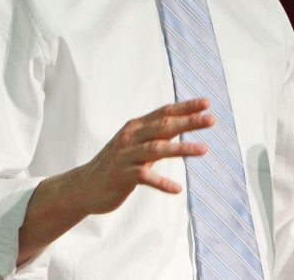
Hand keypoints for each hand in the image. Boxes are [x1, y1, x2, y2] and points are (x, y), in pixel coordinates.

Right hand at [76, 98, 214, 213]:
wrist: (83, 187)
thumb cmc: (116, 163)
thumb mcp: (136, 143)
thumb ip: (156, 134)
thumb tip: (184, 123)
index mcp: (136, 127)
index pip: (164, 112)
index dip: (185, 107)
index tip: (206, 103)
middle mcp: (131, 137)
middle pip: (163, 126)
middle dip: (188, 121)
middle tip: (210, 119)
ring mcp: (126, 156)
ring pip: (156, 148)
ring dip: (181, 148)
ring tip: (204, 149)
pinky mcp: (122, 177)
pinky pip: (145, 178)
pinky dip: (162, 183)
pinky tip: (177, 189)